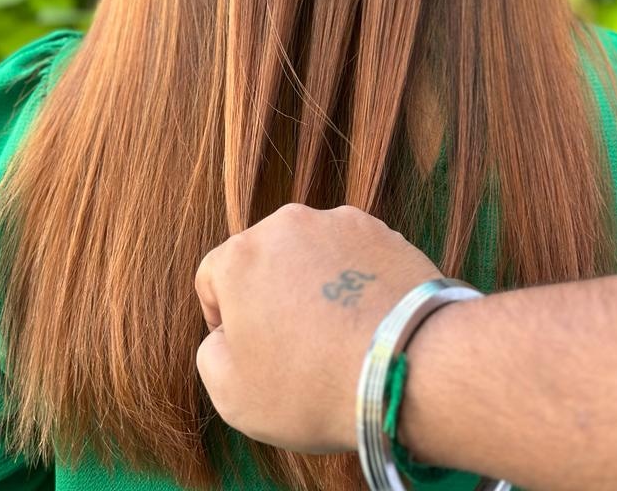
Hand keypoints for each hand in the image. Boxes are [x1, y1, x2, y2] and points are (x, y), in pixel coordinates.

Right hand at [194, 203, 441, 452]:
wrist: (405, 365)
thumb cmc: (311, 385)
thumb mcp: (232, 394)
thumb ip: (211, 354)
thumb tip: (226, 334)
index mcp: (240, 256)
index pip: (213, 279)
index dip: (224, 318)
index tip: (248, 350)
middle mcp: (286, 224)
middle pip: (264, 259)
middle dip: (270, 294)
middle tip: (294, 343)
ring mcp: (338, 222)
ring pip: (311, 253)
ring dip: (314, 283)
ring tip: (337, 332)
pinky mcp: (382, 230)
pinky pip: (354, 255)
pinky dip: (354, 279)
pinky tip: (367, 319)